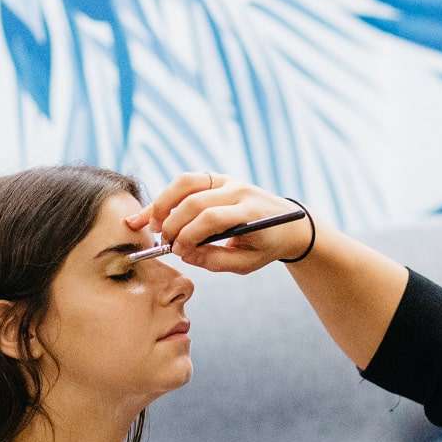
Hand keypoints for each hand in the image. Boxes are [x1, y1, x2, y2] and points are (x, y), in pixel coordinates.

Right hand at [127, 172, 313, 274]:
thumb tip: (184, 254)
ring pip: (186, 182)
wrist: (288, 223)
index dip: (189, 235)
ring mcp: (227, 180)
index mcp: (250, 212)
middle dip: (174, 224)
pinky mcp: (217, 178)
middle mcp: (238, 190)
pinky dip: (167, 195)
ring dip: (163, 203)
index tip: (178, 251)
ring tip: (152, 226)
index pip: (212, 218)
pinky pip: (187, 181)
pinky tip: (153, 213)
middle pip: (195, 200)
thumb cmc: (265, 246)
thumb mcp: (246, 263)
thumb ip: (215, 261)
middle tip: (165, 243)